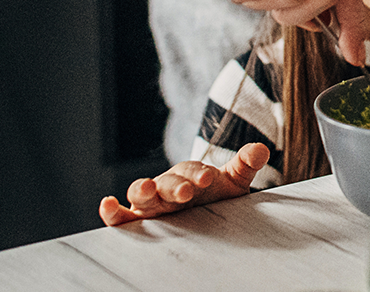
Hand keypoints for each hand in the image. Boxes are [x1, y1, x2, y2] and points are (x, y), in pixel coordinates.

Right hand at [98, 143, 269, 225]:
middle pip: (167, 182)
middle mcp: (168, 186)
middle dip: (175, 185)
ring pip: (141, 195)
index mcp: (190, 174)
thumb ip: (246, 164)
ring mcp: (152, 203)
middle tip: (186, 191)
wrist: (205, 209)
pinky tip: (107, 205)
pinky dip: (112, 212)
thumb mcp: (235, 180)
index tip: (208, 178)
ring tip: (146, 189)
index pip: (192, 171)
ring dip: (143, 191)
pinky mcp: (140, 220)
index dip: (199, 174)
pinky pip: (123, 217)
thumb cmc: (216, 193)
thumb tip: (261, 149)